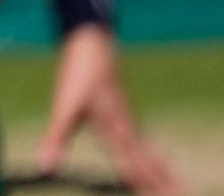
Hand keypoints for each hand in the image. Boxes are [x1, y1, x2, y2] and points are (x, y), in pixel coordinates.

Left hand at [37, 27, 175, 194]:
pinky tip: (153, 158)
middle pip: (150, 164)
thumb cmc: (78, 73)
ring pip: (151, 153)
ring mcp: (128, 120)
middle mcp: (128, 129)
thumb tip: (45, 168)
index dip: (147, 188)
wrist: (91, 42)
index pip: (135, 169)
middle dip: (165, 184)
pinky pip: (145, 142)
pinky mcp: (124, 112)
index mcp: (116, 132)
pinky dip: (154, 156)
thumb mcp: (64, 107)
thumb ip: (56, 139)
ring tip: (179, 188)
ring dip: (164, 172)